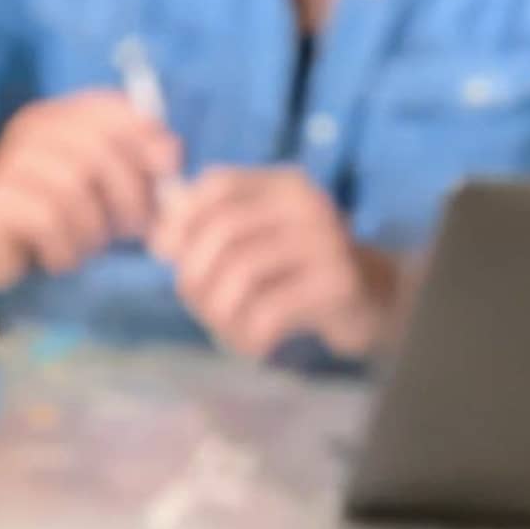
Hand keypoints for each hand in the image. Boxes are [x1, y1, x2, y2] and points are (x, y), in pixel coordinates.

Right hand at [0, 91, 182, 291]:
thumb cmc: (39, 216)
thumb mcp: (88, 186)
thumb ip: (128, 164)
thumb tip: (173, 155)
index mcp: (56, 119)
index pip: (110, 107)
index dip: (147, 134)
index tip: (167, 168)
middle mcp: (31, 134)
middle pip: (98, 150)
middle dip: (129, 194)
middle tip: (133, 229)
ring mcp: (8, 165)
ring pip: (73, 188)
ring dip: (94, 228)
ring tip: (89, 248)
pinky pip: (45, 218)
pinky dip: (64, 246)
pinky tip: (60, 258)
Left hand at [150, 166, 405, 361]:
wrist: (369, 302)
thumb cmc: (293, 273)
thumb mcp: (249, 245)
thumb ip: (202, 235)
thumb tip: (159, 240)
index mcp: (283, 185)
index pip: (216, 184)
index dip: (180, 220)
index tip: (168, 255)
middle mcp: (307, 204)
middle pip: (222, 231)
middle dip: (194, 275)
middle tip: (200, 305)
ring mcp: (327, 241)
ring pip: (240, 272)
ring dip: (219, 312)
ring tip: (227, 329)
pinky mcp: (337, 283)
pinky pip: (269, 310)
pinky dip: (248, 335)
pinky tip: (254, 344)